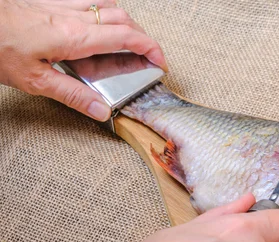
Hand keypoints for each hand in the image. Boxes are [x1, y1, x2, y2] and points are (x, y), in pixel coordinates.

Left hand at [0, 0, 166, 120]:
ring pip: (106, 4)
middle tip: (147, 54)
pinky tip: (95, 20)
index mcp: (74, 37)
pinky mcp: (47, 1)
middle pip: (122, 17)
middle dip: (142, 35)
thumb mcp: (34, 81)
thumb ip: (72, 95)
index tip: (161, 61)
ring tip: (127, 37)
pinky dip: (101, 8)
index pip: (126, 37)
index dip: (150, 48)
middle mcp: (71, 16)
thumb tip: (101, 110)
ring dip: (124, 20)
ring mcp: (60, 4)